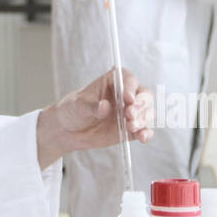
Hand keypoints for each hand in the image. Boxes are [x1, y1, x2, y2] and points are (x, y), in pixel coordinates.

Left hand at [36, 69, 153, 168]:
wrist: (69, 131)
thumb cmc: (73, 110)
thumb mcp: (78, 106)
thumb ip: (92, 107)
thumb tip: (105, 106)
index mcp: (112, 82)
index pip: (128, 79)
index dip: (131, 87)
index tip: (128, 98)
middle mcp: (125, 95)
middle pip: (144, 95)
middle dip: (140, 105)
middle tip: (129, 114)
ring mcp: (130, 112)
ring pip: (147, 112)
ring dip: (143, 119)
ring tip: (131, 126)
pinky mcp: (131, 129)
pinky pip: (144, 129)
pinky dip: (146, 133)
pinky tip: (142, 137)